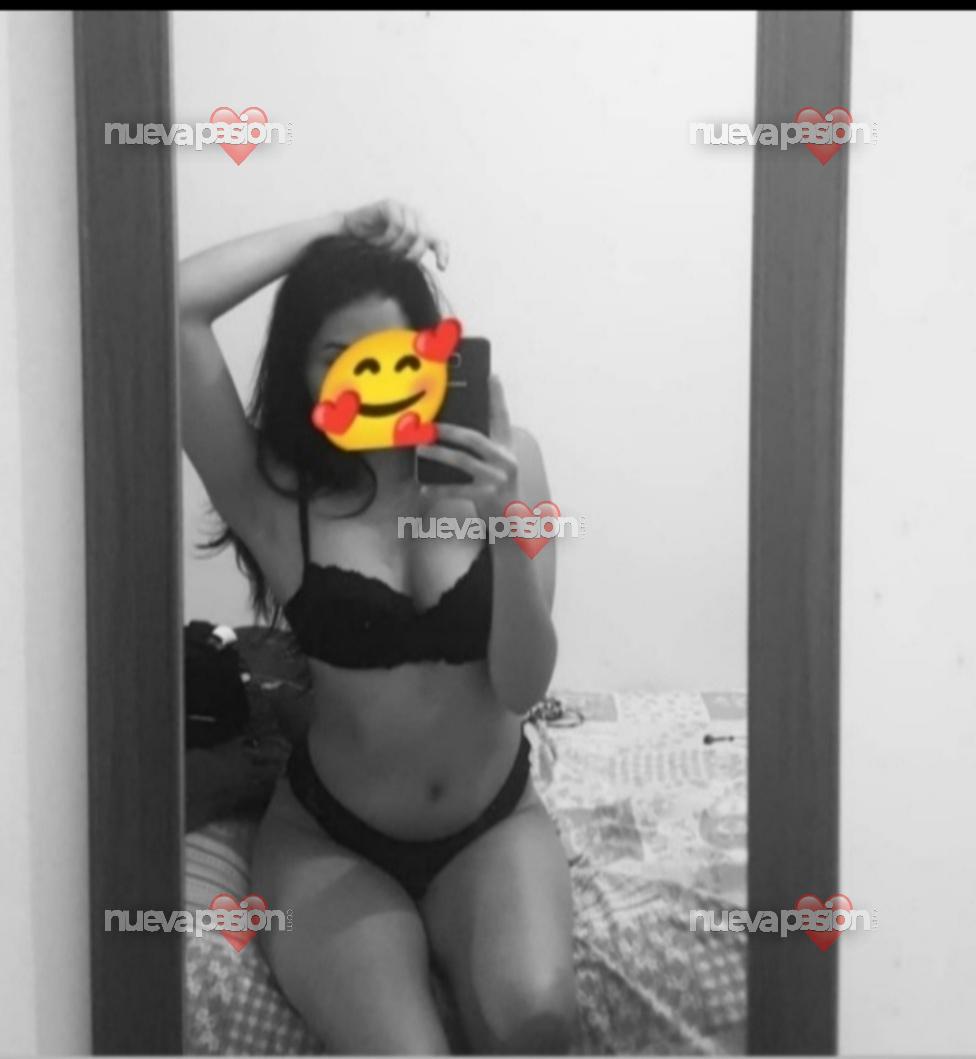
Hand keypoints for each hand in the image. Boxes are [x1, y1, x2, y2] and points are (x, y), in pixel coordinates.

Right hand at [340, 199, 448, 269]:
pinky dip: (388, 238)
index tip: (441, 268)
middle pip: (424, 239)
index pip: (439, 241)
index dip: (442, 254)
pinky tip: (379, 243)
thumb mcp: (395, 258)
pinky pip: (397, 225)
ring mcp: (404, 209)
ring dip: (397, 248)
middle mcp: (416, 219)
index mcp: (420, 232)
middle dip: (412, 255)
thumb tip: (419, 278)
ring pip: (412, 233)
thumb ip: (409, 261)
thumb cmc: (372, 247)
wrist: (349, 234)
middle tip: (396, 263)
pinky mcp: (390, 205)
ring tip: (384, 252)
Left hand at [417, 376, 518, 519]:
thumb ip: (482, 448)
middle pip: (475, 439)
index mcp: (506, 448)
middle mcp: (506, 460)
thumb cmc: (497, 487)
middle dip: (450, 430)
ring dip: (439, 454)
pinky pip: (457, 490)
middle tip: (429, 426)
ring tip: (421, 449)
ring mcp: (497, 478)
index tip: (492, 375)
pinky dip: (438, 489)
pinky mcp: (487, 496)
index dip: (497, 397)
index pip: (502, 417)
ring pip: (463, 461)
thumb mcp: (496, 464)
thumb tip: (450, 430)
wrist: (511, 521)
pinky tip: (424, 489)